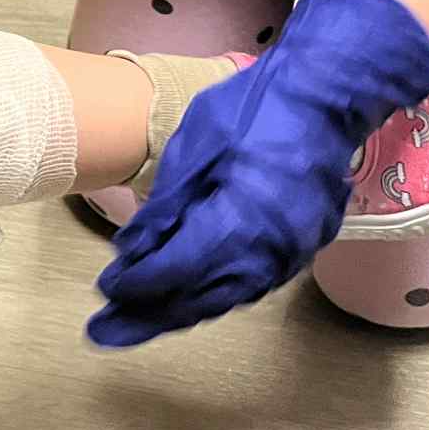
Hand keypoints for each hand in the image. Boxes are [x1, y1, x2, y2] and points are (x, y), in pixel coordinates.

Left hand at [87, 0, 428, 347]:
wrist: (324, 96)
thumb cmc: (254, 109)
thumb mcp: (195, 145)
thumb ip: (165, 206)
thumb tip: (131, 250)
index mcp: (241, 221)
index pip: (178, 269)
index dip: (138, 284)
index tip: (104, 291)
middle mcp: (270, 251)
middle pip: (200, 298)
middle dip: (149, 319)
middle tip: (104, 333)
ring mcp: (291, 255)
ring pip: (226, 299)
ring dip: (179, 313)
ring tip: (135, 324)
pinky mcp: (300, 250)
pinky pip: (249, 286)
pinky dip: (212, 296)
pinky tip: (185, 299)